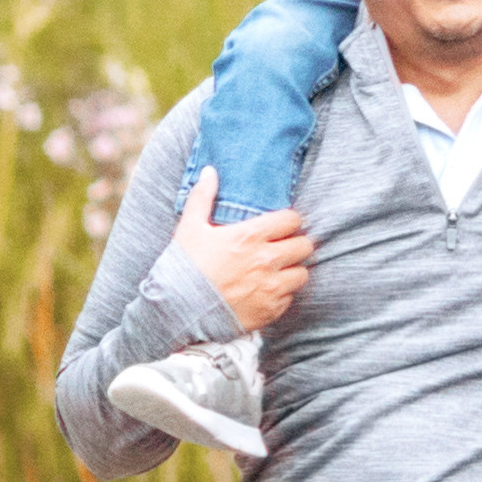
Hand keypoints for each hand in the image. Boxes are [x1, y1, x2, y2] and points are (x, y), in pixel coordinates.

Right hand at [171, 168, 313, 329]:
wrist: (178, 310)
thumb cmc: (185, 266)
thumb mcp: (190, 227)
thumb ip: (203, 197)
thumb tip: (210, 171)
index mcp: (250, 236)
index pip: (292, 220)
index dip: (289, 221)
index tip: (282, 225)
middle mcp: (266, 260)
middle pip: (304, 246)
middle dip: (295, 244)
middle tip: (284, 247)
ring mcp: (270, 288)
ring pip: (302, 274)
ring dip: (293, 270)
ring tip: (279, 270)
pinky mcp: (270, 311)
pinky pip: (290, 299)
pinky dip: (282, 295)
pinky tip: (267, 291)